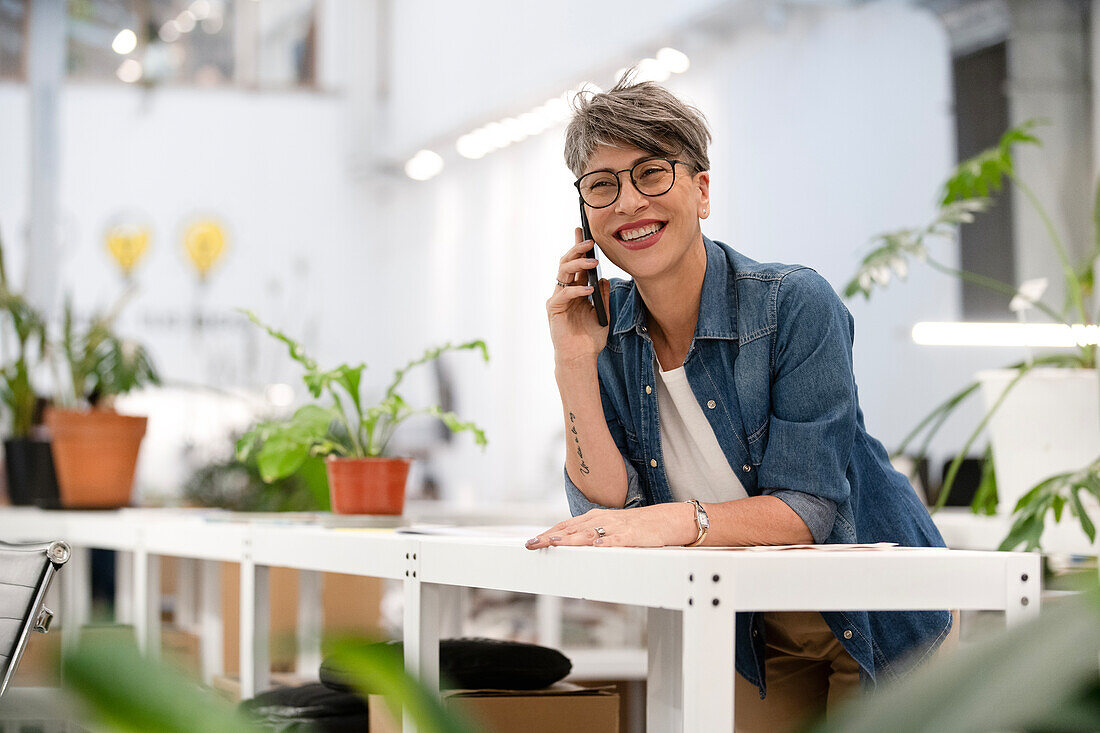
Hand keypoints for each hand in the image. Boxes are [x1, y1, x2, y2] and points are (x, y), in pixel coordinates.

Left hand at [524, 503, 697, 548]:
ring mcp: (615, 527)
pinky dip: (605, 543)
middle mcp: (601, 520)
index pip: (565, 526)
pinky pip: (616, 540)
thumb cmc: (636, 526)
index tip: (530, 542)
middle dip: (549, 538)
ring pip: (588, 534)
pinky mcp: (630, 536)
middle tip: (531, 545)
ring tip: (553, 544)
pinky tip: (595, 547)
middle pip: (570, 529)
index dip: (547, 533)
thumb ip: (590, 534)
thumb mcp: (609, 527)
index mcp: (594, 518)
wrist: (665, 520)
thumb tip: (569, 542)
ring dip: (570, 539)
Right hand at [546, 228, 610, 364]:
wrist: (581, 357)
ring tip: (592, 262)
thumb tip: (604, 278)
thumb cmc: (590, 338)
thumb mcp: (603, 313)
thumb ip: (603, 295)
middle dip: (577, 250)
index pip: (575, 264)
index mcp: (575, 290)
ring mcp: (558, 299)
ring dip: (577, 265)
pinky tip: (588, 290)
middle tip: (589, 241)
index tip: (583, 231)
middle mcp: (564, 291)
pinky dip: (576, 291)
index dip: (578, 248)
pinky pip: (564, 294)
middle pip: (566, 263)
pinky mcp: (554, 310)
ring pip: (562, 273)